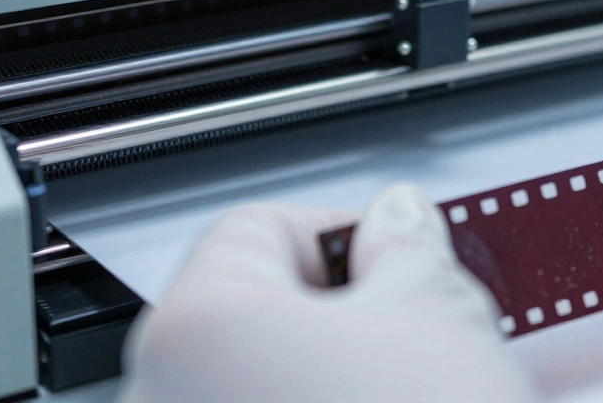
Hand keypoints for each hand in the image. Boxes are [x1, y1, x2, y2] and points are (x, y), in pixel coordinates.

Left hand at [116, 184, 535, 402]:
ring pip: (263, 378)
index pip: (262, 227)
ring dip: (336, 373)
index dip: (349, 230)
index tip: (404, 252)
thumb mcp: (439, 313)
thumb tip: (400, 218)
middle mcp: (163, 397)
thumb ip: (408, 245)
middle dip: (349, 312)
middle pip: (260, 313)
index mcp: (197, 329)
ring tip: (414, 387)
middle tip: (421, 330)